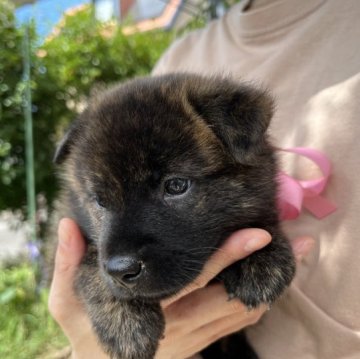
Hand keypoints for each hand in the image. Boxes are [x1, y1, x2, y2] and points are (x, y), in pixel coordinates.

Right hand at [49, 218, 313, 358]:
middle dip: (265, 269)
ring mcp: (197, 339)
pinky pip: (238, 324)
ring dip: (270, 285)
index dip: (226, 257)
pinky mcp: (203, 342)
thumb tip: (69, 223)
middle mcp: (182, 326)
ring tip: (296, 255)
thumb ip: (67, 264)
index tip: (257, 234)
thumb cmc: (84, 335)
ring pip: (243, 314)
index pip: (194, 280)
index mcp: (152, 311)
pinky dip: (258, 302)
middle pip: (233, 297)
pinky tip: (273, 281)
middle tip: (299, 243)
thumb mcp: (65, 304)